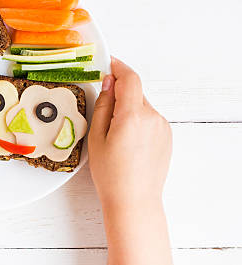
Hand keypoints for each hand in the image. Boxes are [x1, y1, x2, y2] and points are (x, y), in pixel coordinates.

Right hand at [88, 57, 172, 264]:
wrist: (134, 200)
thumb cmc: (111, 174)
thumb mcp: (96, 136)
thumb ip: (104, 104)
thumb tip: (109, 82)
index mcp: (133, 116)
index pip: (130, 78)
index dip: (118, 67)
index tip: (107, 63)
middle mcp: (153, 117)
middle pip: (135, 92)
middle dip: (119, 93)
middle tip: (102, 109)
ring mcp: (163, 127)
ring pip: (142, 106)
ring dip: (128, 109)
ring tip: (113, 134)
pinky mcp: (167, 136)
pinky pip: (149, 119)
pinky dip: (137, 121)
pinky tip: (126, 142)